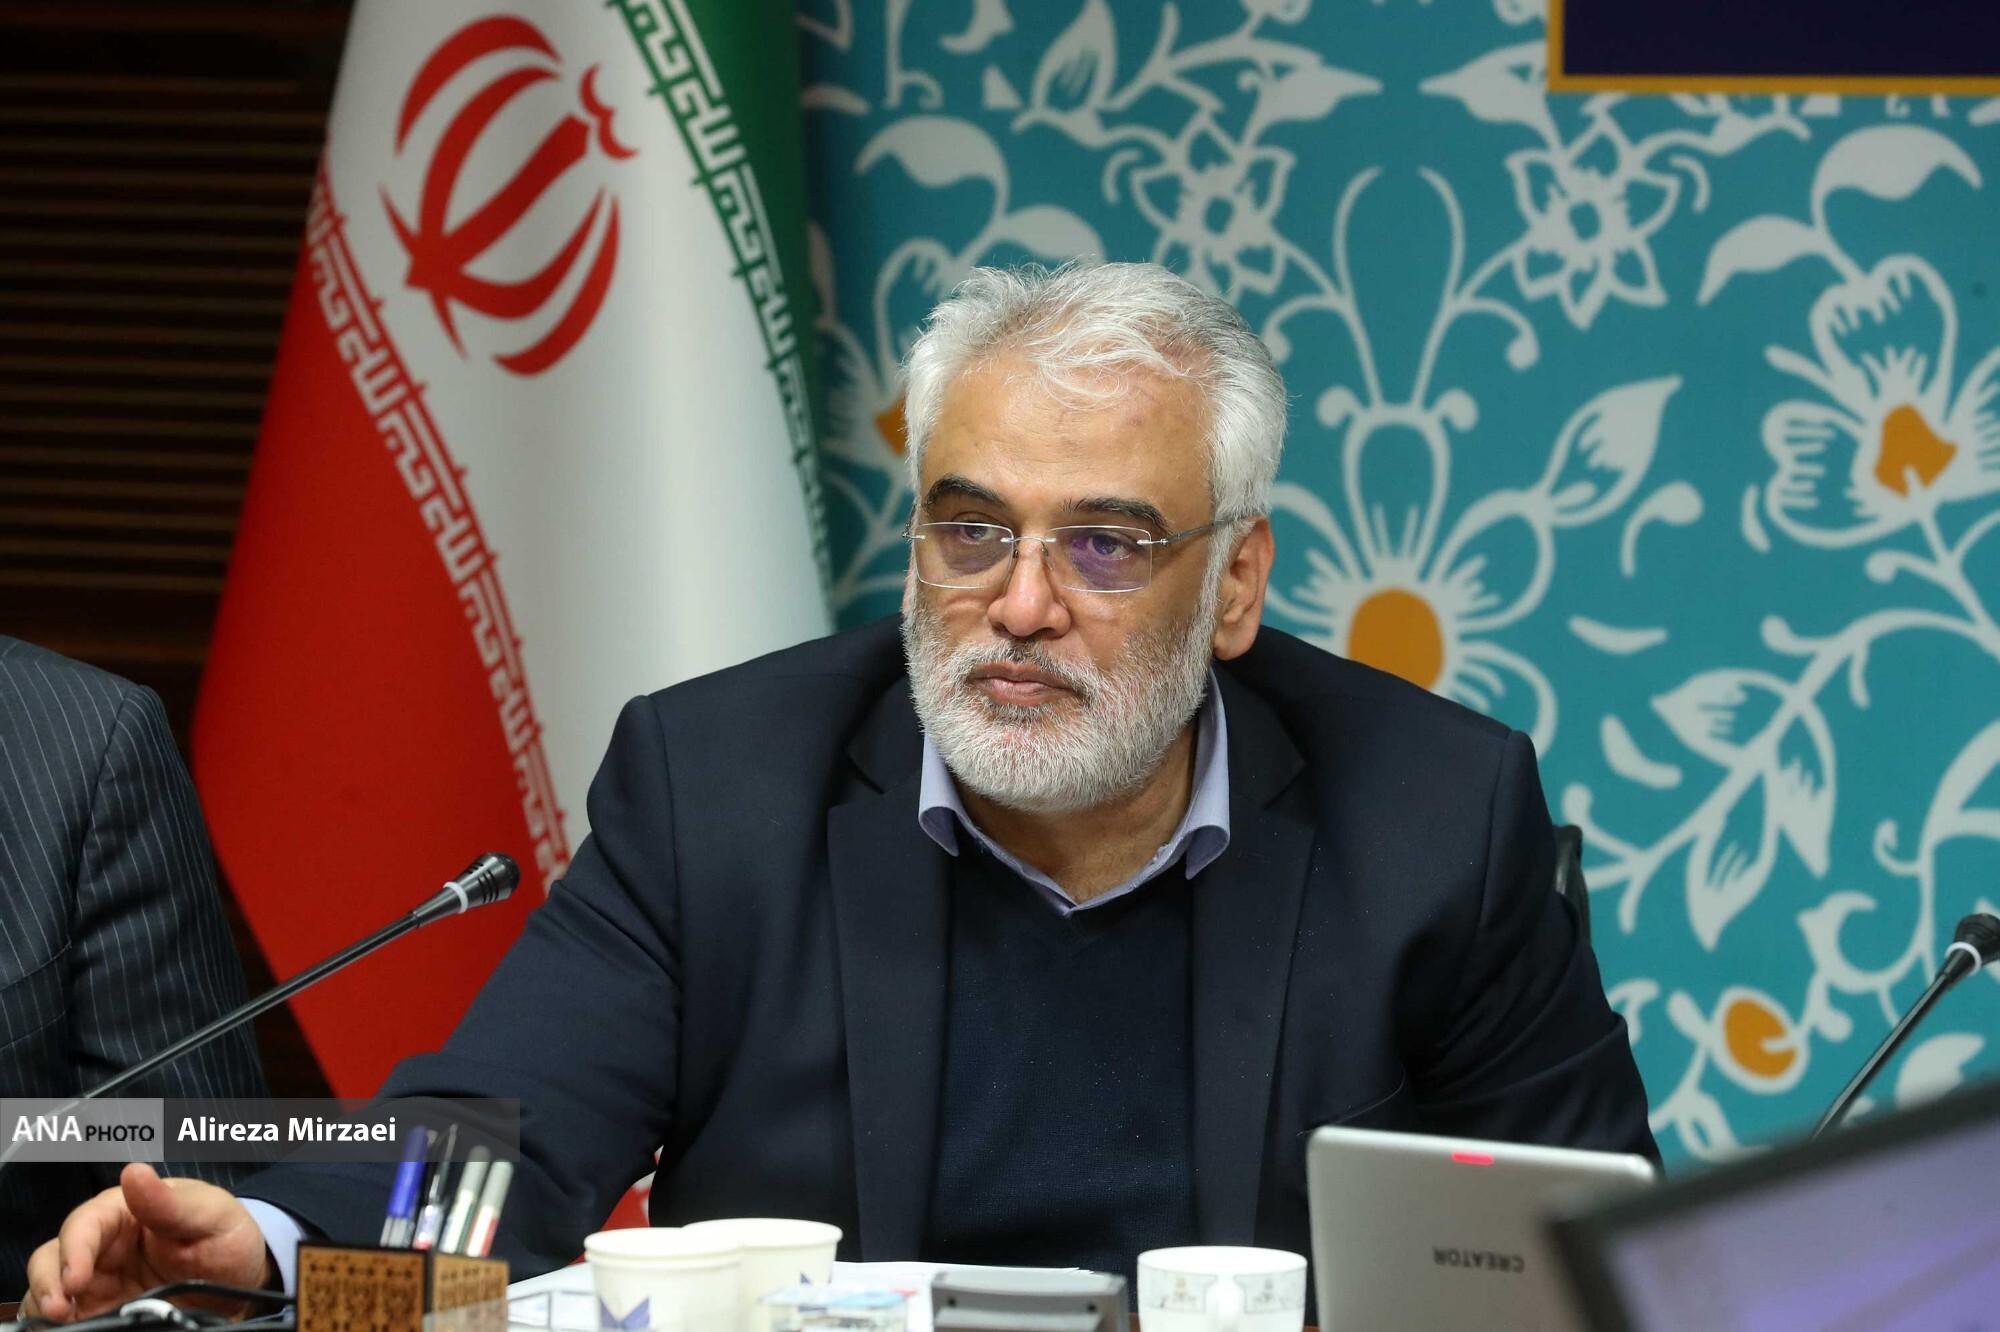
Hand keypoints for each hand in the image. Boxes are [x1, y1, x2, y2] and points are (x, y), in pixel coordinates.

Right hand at [21, 1163, 275, 1320]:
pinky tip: (73, 1330)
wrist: (244, 1282)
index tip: (75, 1279)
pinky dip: (61, 1325)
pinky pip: (70, 1318)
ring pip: (51, 1289)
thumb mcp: (212, 1216)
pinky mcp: (102, 1311)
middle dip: (48, 1282)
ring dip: (47, 1306)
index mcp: (125, 1212)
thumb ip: (172, 1202)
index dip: (74, 1249)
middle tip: (60, 1310)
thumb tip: (133, 1172)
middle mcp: (103, 1247)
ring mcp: (99, 1282)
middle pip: (52, 1257)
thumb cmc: (226, 1237)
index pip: (85, 1224)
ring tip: (61, 1324)